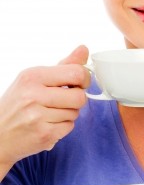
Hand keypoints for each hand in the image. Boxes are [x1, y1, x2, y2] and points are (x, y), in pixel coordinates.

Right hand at [0, 45, 89, 177]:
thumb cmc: (18, 103)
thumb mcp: (34, 78)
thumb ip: (63, 65)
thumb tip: (84, 49)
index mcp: (33, 76)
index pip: (75, 73)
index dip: (84, 78)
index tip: (80, 82)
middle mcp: (34, 95)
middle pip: (79, 96)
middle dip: (77, 98)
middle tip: (65, 99)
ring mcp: (38, 117)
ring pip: (75, 113)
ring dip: (69, 113)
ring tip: (52, 112)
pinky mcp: (43, 135)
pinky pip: (69, 127)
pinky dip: (63, 126)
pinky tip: (49, 123)